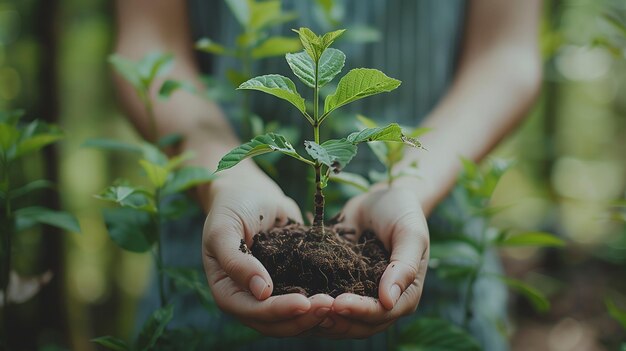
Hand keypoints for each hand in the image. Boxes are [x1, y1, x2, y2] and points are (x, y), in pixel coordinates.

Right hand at [202, 171, 333, 336]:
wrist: (250, 191)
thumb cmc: (232, 207)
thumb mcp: (224, 230)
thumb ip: (236, 261)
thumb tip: (262, 292)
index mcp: (227, 291)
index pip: (251, 312)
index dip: (277, 311)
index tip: (304, 303)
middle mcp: (248, 299)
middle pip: (275, 323)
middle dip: (302, 318)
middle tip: (329, 305)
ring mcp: (271, 293)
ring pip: (294, 317)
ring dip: (316, 315)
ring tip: (339, 303)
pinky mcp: (291, 282)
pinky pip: (307, 299)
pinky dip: (322, 301)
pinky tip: (343, 295)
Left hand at [314, 183, 429, 338]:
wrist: (379, 199)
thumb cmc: (401, 212)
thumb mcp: (410, 234)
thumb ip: (404, 266)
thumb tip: (389, 301)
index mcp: (405, 295)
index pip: (382, 313)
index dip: (361, 311)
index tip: (339, 303)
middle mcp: (381, 303)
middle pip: (359, 325)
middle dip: (336, 320)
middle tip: (313, 308)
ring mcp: (358, 296)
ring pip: (339, 320)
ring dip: (319, 318)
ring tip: (300, 307)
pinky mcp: (337, 286)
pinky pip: (324, 301)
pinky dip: (309, 304)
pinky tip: (290, 296)